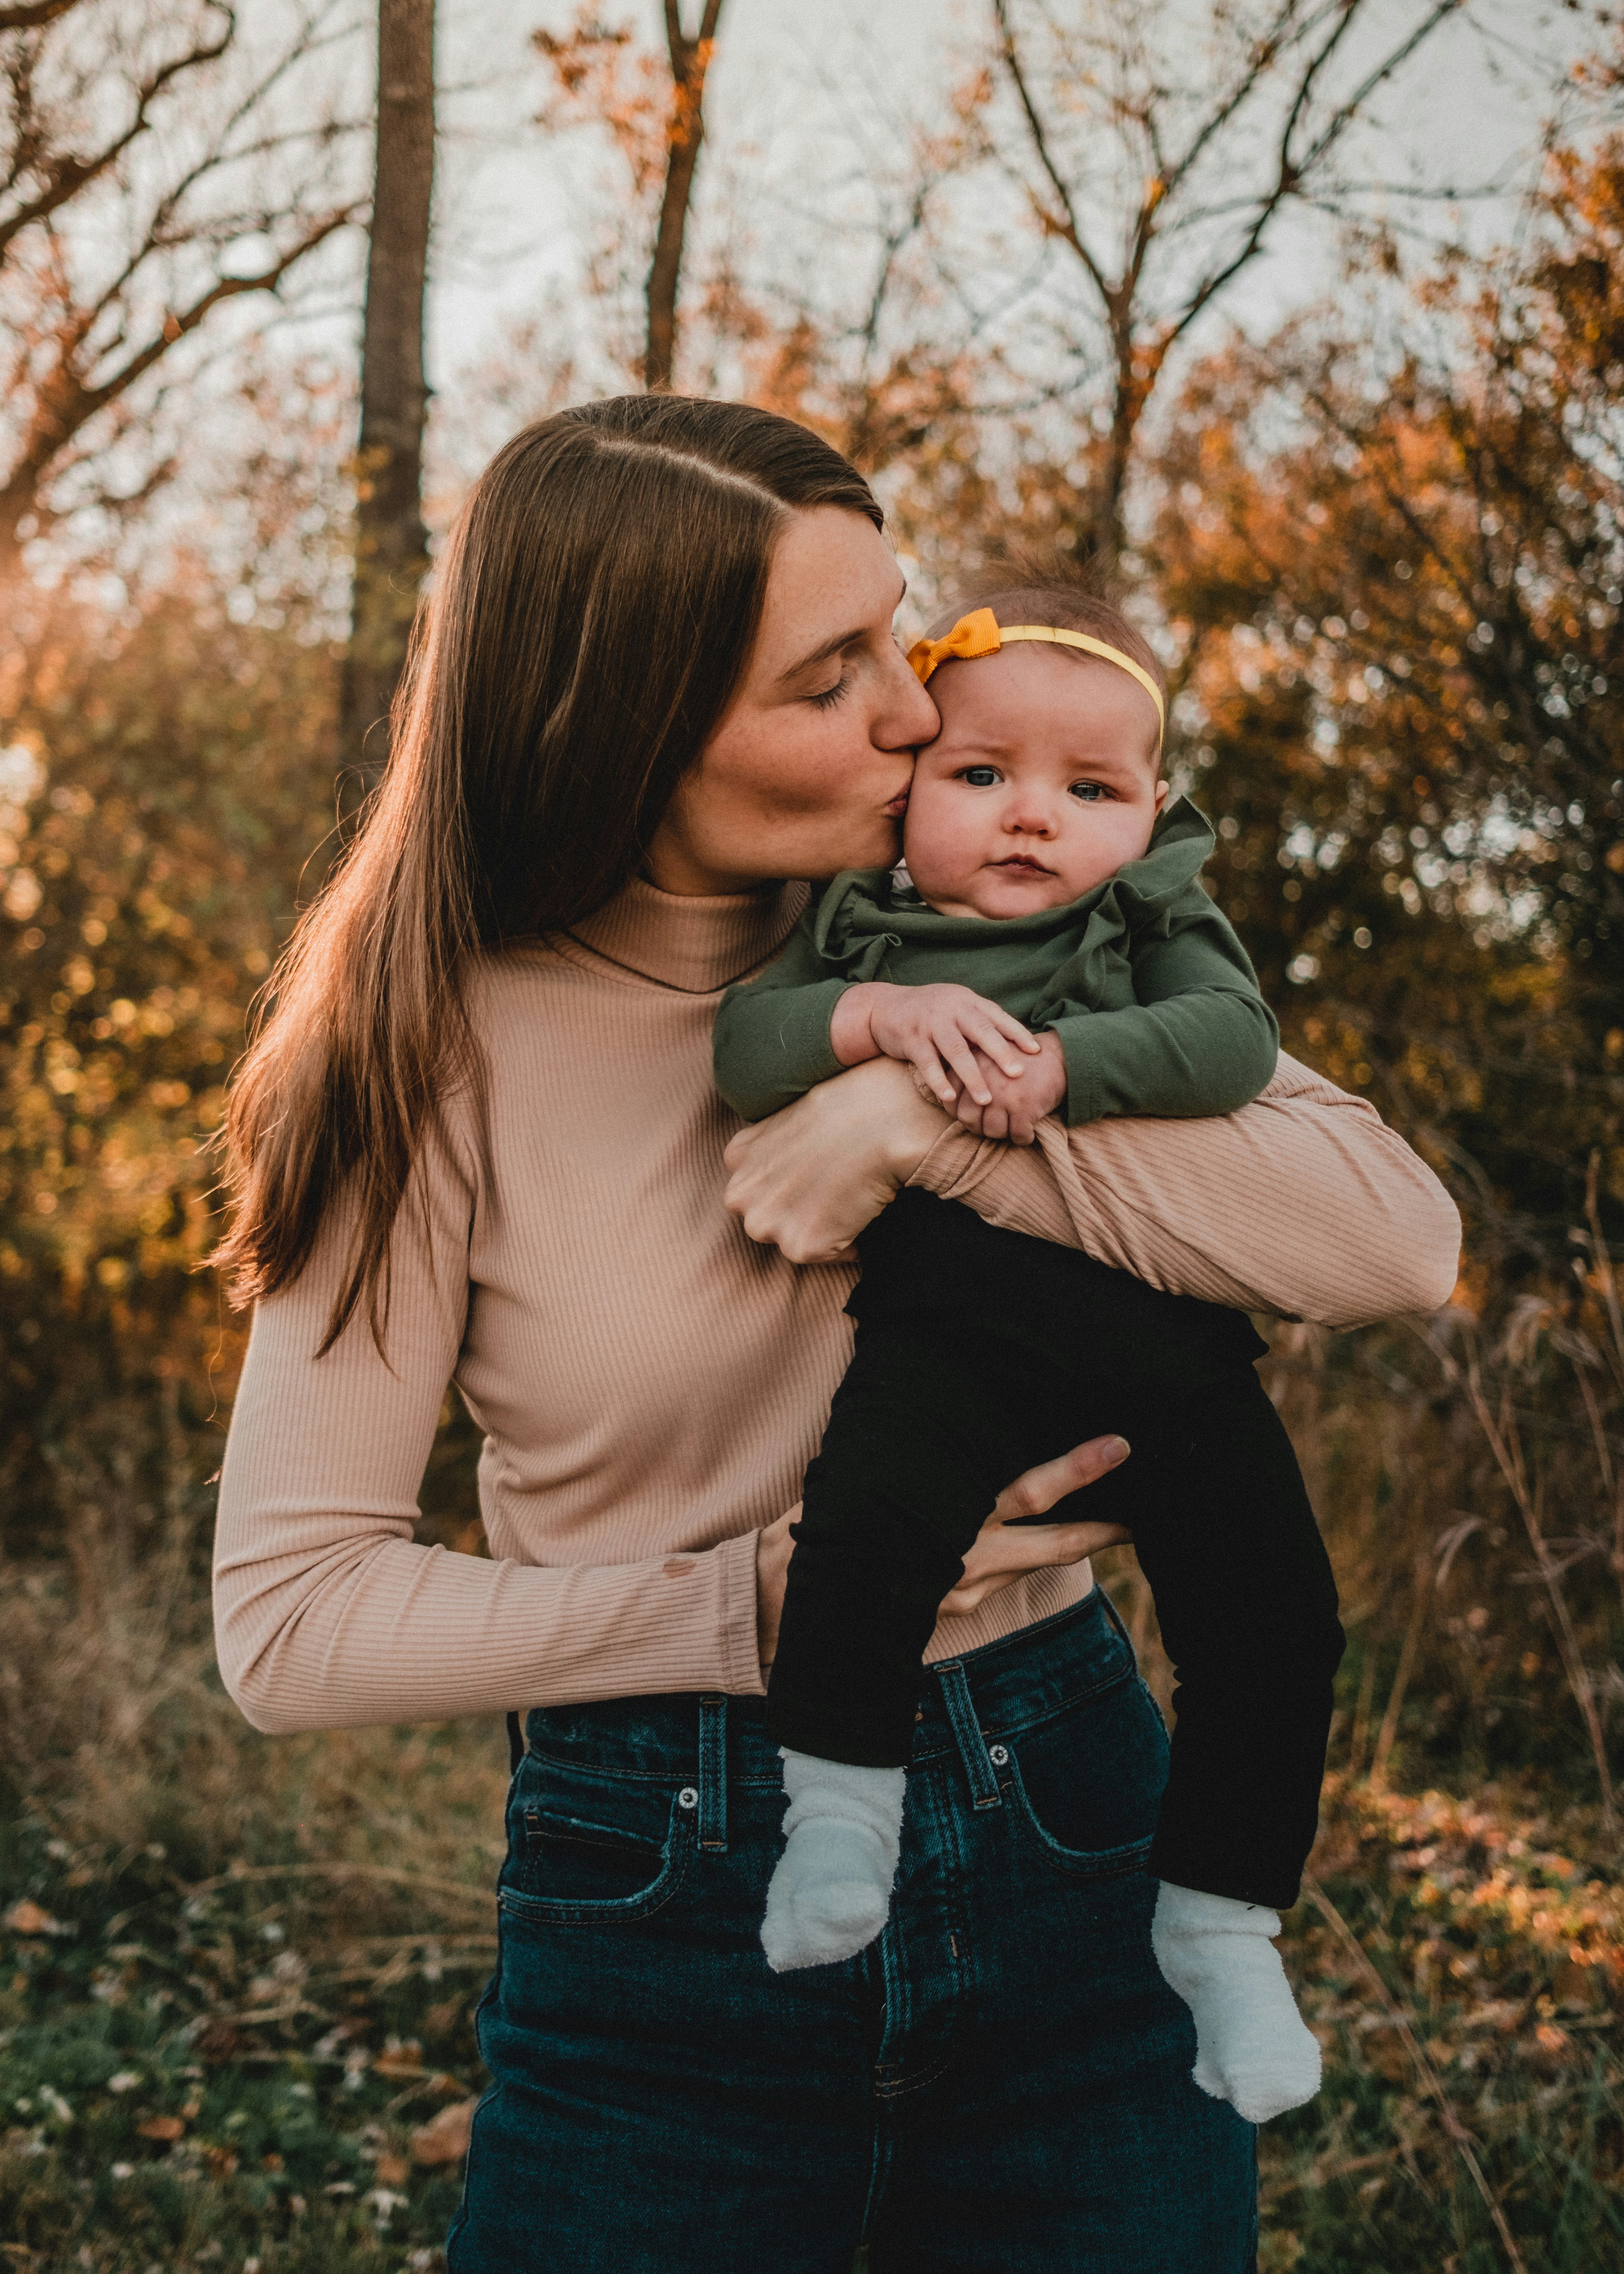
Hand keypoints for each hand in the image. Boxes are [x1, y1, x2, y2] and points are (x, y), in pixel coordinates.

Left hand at [723, 1056, 948, 1264]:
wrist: (888, 1117)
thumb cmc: (853, 1101)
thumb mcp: (794, 1112)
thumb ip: (780, 1143)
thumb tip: (800, 1163)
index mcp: (737, 1156)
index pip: (759, 1187)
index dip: (793, 1183)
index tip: (821, 1172)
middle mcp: (740, 1194)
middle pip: (769, 1218)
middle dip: (799, 1210)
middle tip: (838, 1187)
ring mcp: (767, 1224)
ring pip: (795, 1239)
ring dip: (823, 1227)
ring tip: (851, 1195)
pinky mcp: (801, 1247)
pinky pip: (829, 1256)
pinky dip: (851, 1242)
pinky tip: (864, 1209)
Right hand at [757, 1434, 1132, 1667]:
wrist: (788, 1603)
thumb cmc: (824, 1524)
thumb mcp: (864, 1480)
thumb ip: (913, 1459)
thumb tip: (939, 1415)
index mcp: (949, 1519)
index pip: (1024, 1493)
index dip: (1075, 1472)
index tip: (1118, 1447)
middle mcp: (965, 1558)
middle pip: (1048, 1537)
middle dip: (1101, 1519)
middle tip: (1148, 1503)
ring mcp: (963, 1587)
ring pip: (1032, 1560)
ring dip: (1076, 1541)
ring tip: (1121, 1520)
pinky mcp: (953, 1607)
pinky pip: (1001, 1576)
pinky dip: (1026, 1557)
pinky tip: (1044, 1539)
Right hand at [832, 981, 1039, 1109]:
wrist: (883, 1007)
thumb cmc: (928, 1013)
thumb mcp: (955, 1008)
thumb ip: (979, 1021)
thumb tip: (1015, 1045)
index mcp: (967, 1002)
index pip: (996, 1017)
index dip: (1017, 1033)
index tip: (1036, 1051)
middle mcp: (951, 1009)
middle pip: (980, 1031)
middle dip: (1000, 1053)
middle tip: (1017, 1074)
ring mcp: (930, 1023)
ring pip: (955, 1051)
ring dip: (972, 1076)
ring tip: (986, 1099)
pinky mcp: (911, 1039)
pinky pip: (927, 1063)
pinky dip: (939, 1081)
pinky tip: (949, 1098)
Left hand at [947, 1028, 1067, 1144]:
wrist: (1058, 1055)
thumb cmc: (1019, 1062)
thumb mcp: (988, 1058)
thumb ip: (968, 1074)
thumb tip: (949, 1102)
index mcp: (972, 1065)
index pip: (951, 1100)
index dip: (959, 1113)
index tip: (973, 1114)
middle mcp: (985, 1079)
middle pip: (968, 1119)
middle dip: (978, 1127)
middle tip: (991, 1125)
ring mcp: (1005, 1094)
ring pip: (992, 1131)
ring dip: (1002, 1134)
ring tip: (1010, 1126)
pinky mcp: (1025, 1106)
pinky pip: (1018, 1135)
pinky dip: (1023, 1138)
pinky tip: (1027, 1132)